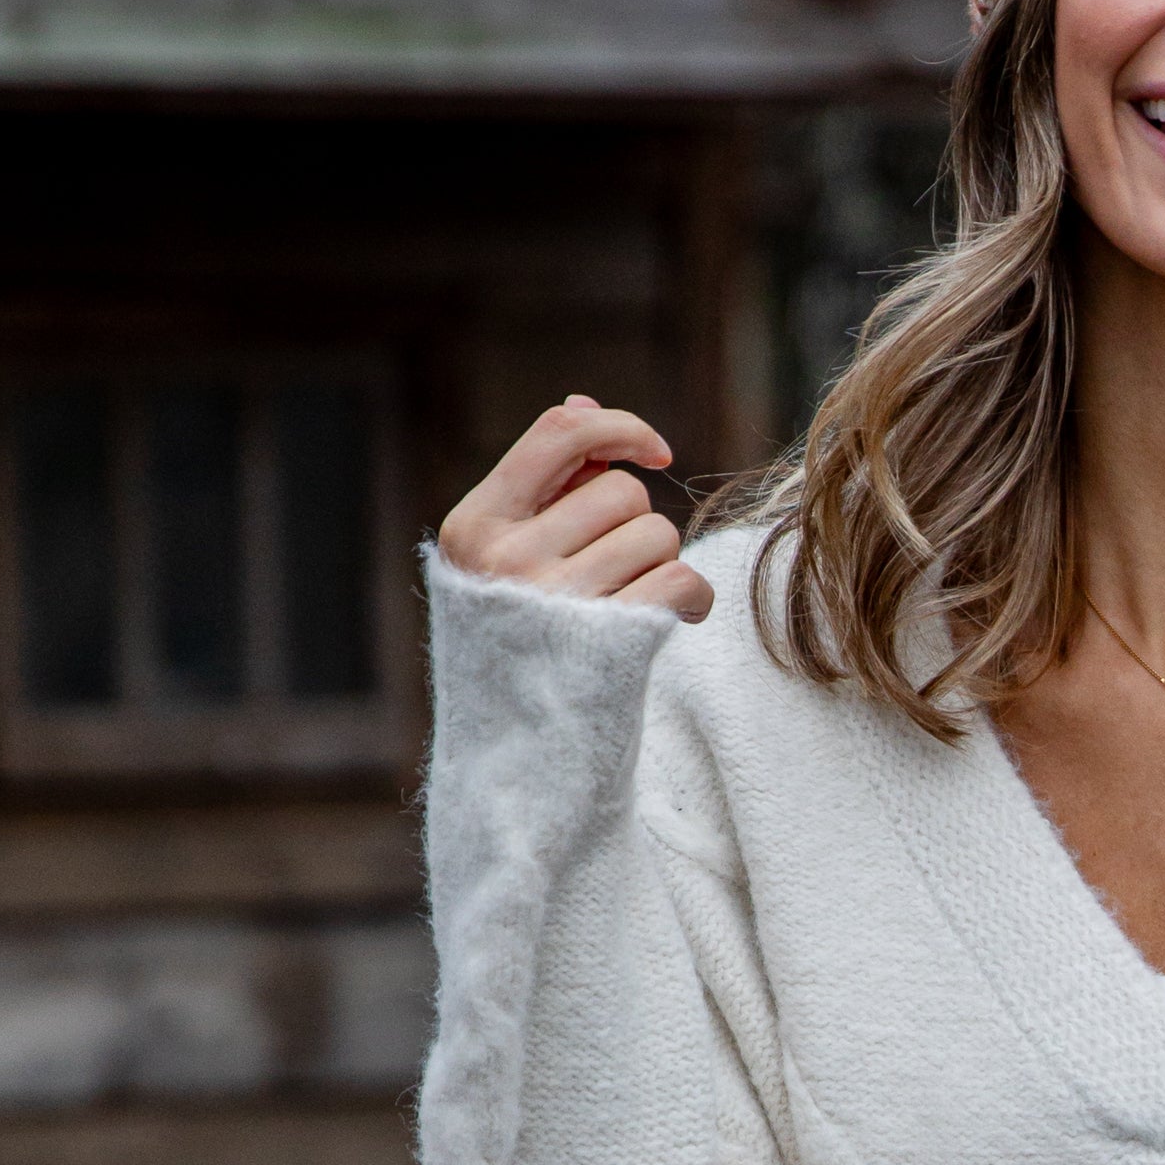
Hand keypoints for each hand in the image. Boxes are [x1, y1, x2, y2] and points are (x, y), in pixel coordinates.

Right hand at [438, 395, 712, 621]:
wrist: (516, 760)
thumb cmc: (518, 646)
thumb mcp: (505, 561)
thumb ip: (542, 486)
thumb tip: (583, 405)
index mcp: (472, 528)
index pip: (559, 434)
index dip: (620, 427)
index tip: (657, 452)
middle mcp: (506, 562)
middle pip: (620, 491)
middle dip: (635, 525)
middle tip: (615, 574)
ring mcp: (556, 604)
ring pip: (656, 534)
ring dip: (661, 565)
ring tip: (631, 603)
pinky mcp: (609, 643)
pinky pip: (681, 580)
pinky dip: (692, 598)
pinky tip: (674, 617)